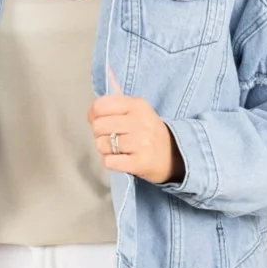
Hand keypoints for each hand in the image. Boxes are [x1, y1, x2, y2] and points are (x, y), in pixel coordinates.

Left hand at [87, 66, 185, 184]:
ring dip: (106, 150)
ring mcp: (141, 143)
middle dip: (100, 134)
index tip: (99, 121)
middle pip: (98, 126)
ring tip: (119, 149)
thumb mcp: (138, 111)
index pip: (100, 106)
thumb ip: (115, 107)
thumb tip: (91, 112)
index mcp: (138, 105)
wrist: (175, 155)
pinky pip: (109, 161)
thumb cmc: (150, 133)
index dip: (93, 115)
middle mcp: (140, 122)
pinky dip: (111, 162)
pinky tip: (122, 159)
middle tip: (113, 137)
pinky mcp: (140, 162)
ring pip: (102, 145)